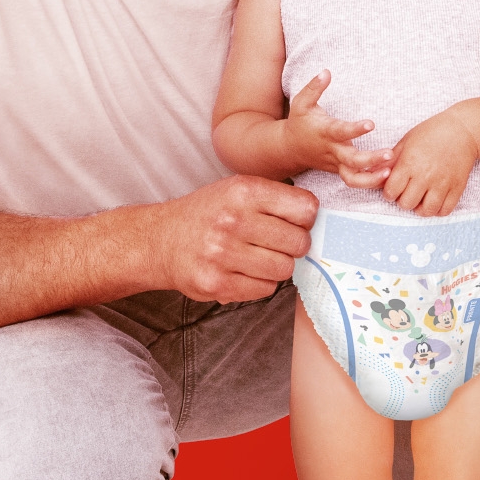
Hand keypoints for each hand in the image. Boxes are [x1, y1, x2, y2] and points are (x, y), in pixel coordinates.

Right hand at [153, 176, 317, 301]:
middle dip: (294, 245)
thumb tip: (318, 218)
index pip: (305, 209)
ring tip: (259, 257)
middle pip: (299, 242)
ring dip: (277, 266)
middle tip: (277, 243)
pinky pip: (265, 289)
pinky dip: (261, 283)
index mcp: (244, 191)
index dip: (306, 218)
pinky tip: (244, 271)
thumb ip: (276, 198)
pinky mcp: (217, 284)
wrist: (161, 240)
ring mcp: (223, 255)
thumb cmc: (207, 213)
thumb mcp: (237, 189)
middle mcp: (233, 221)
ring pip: (285, 269)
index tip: (295, 222)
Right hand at [283, 71, 384, 186]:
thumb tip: (326, 71)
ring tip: (389, 172)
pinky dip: (370, 182)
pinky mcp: (340, 171)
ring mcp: (336, 163)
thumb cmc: (299, 122)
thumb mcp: (301, 103)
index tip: (371, 123)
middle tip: (389, 154)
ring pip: (353, 178)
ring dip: (371, 178)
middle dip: (370, 159)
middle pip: (352, 160)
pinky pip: (355, 181)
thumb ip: (313, 88)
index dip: (356, 129)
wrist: (289, 149)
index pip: (341, 131)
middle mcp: (332, 150)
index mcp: (325, 132)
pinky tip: (387, 175)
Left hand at [381, 113, 477, 217]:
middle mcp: (425, 175)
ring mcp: (443, 183)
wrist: (462, 130)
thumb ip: (389, 161)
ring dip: (420, 208)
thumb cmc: (431, 133)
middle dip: (403, 200)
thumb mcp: (406, 142)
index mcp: (410, 163)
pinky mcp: (457, 187)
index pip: (391, 192)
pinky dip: (438, 210)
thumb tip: (371, 173)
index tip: (394, 187)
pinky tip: (435, 200)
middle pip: (406, 204)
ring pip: (426, 211)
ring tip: (421, 198)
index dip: (389, 192)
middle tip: (407, 192)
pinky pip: (445, 210)